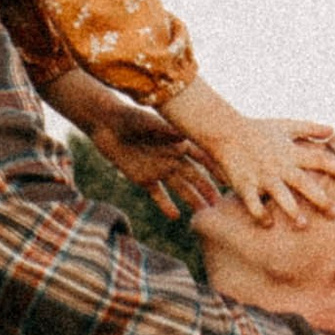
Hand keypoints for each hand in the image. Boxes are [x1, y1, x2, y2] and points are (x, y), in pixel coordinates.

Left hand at [80, 92, 221, 219]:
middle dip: (207, 189)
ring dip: (192, 200)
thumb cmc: (129, 118)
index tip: (228, 179)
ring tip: (204, 214)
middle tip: (220, 204)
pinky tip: (175, 216)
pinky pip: (158, 195)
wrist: (106, 124)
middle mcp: (172, 157)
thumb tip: (183, 137)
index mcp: (177, 142)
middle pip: (194, 176)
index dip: (214, 167)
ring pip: (180, 188)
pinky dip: (166, 205)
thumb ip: (164, 132)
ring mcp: (159, 169)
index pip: (201, 157)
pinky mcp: (144, 178)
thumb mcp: (147, 123)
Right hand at [194, 113, 334, 229]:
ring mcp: (262, 176)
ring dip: (291, 210)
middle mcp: (280, 165)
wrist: (227, 131)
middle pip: (304, 182)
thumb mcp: (286, 125)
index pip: (320, 159)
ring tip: (303, 225)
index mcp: (291, 152)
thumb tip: (332, 130)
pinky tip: (268, 224)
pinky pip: (253, 202)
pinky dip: (260, 213)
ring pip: (280, 195)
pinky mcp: (245, 184)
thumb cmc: (259, 129)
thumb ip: (309, 128)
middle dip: (319, 198)